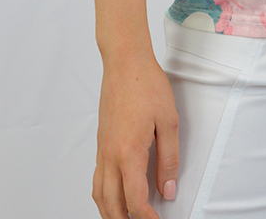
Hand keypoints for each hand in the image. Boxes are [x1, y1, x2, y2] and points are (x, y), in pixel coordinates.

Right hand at [92, 54, 179, 218]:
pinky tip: (115, 194)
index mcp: (129, 152)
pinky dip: (104, 195)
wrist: (125, 61)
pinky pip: (97, 178)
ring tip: (127, 218)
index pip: (135, 201)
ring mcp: (102, 149)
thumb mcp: (169, 122)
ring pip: (99, 194)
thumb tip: (168, 190)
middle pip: (111, 205)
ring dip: (111, 213)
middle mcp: (110, 155)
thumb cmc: (146, 85)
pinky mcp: (101, 142)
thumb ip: (169, 160)